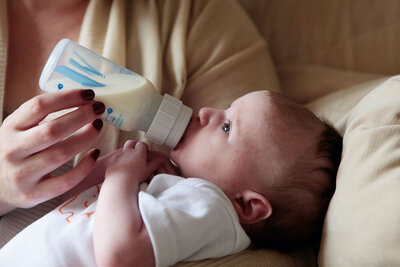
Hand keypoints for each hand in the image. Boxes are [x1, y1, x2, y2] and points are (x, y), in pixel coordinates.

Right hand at [0, 89, 104, 213]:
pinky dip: (85, 166)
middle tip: (99, 109)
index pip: (39, 106)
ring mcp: (22, 174)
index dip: (67, 98)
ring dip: (86, 137)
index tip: (89, 94)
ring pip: (61, 154)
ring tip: (98, 127)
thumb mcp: (19, 129)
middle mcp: (13, 150)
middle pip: (53, 130)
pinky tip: (95, 153)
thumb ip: (41, 115)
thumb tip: (82, 98)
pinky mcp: (34, 194)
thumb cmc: (17, 150)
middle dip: (81, 117)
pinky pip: (66, 180)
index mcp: (10, 128)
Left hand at [106, 140, 174, 183]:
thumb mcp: (148, 171)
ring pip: (123, 149)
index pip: (142, 144)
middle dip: (134, 145)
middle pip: (131, 142)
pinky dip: (119, 160)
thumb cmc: (135, 177)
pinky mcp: (112, 161)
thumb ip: (155, 164)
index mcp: (138, 152)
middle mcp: (128, 151)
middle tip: (137, 151)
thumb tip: (160, 160)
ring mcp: (119, 155)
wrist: (120, 181)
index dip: (144, 146)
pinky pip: (116, 157)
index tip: (145, 150)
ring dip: (126, 152)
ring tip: (129, 160)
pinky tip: (121, 167)